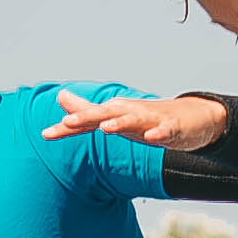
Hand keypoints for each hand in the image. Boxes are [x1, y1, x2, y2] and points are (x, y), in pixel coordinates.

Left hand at [37, 89, 223, 153]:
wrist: (190, 117)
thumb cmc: (147, 118)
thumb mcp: (113, 116)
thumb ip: (85, 110)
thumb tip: (60, 99)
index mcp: (115, 113)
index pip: (87, 120)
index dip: (67, 128)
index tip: (46, 134)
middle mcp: (130, 113)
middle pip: (105, 115)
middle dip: (87, 117)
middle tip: (68, 122)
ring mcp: (152, 120)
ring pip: (134, 121)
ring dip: (120, 123)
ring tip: (106, 128)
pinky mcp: (172, 128)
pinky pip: (165, 131)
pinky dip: (159, 134)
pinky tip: (152, 138)